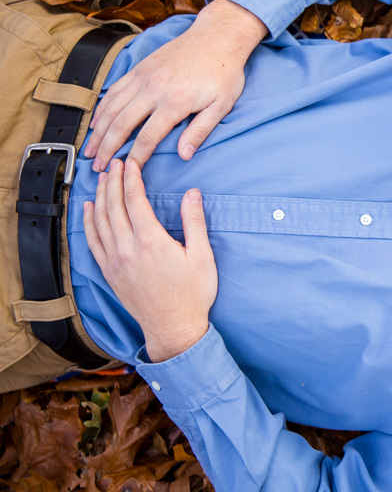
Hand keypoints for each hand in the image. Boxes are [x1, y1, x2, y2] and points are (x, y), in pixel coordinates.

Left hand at [83, 158, 215, 361]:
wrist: (173, 328)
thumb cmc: (192, 294)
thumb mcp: (202, 256)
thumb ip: (195, 222)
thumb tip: (192, 194)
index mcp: (152, 242)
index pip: (135, 201)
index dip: (132, 179)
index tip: (132, 163)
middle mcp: (128, 249)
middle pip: (114, 206)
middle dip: (114, 182)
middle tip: (116, 164)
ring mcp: (115, 262)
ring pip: (100, 221)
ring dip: (100, 197)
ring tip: (103, 179)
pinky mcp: (109, 272)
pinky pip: (93, 241)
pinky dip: (89, 222)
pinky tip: (90, 209)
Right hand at [85, 0, 265, 171]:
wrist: (217, 37)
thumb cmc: (224, 73)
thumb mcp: (222, 105)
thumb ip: (200, 131)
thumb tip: (184, 155)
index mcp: (174, 102)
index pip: (148, 137)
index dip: (135, 156)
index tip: (128, 170)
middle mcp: (153, 89)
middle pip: (121, 124)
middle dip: (107, 148)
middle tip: (97, 166)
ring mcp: (143, 77)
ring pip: (112, 107)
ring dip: (98, 131)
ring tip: (90, 150)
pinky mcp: (139, 68)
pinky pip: (114, 90)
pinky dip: (102, 108)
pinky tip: (96, 123)